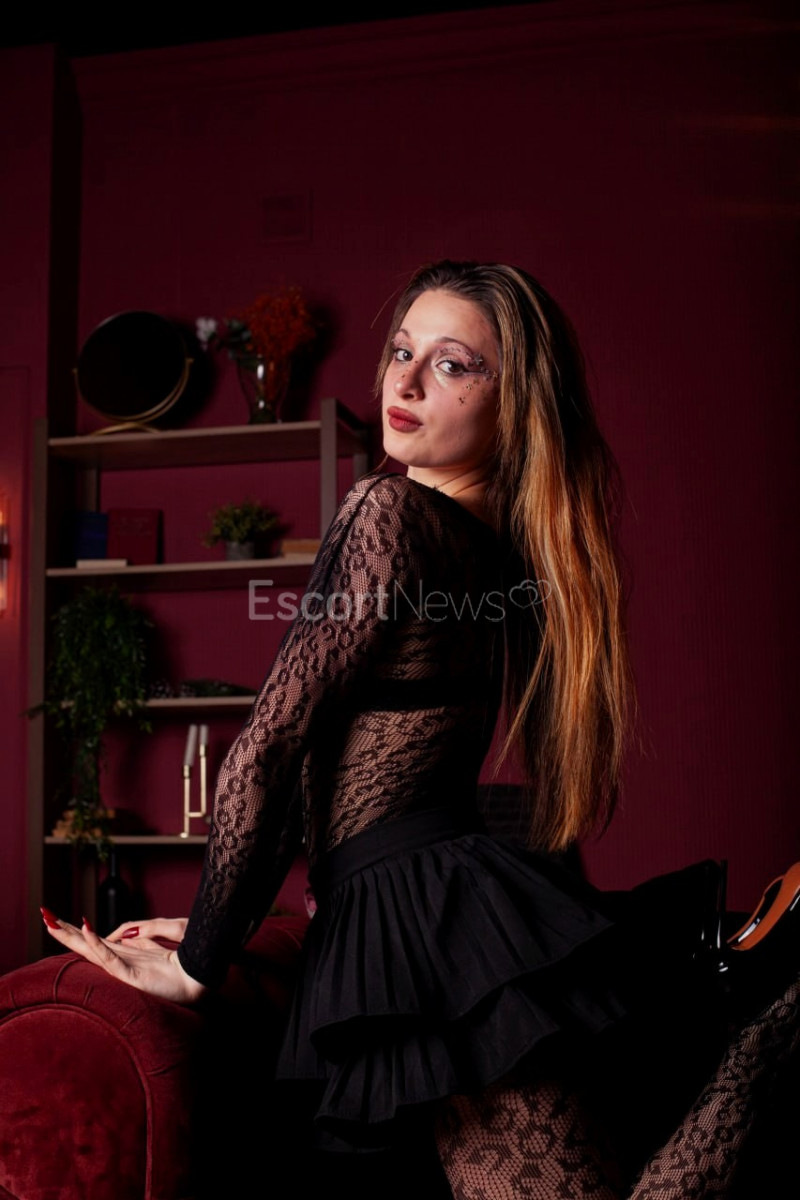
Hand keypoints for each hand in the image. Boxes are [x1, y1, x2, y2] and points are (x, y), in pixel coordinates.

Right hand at [40, 909, 205, 1004]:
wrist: (199, 980)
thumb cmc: (184, 963)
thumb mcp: (161, 937)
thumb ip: (142, 933)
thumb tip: (121, 932)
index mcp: (126, 954)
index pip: (95, 940)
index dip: (76, 930)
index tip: (57, 919)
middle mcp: (121, 961)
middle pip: (86, 944)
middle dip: (65, 932)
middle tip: (45, 917)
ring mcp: (125, 970)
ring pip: (92, 952)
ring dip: (73, 937)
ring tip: (54, 925)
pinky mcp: (133, 978)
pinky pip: (112, 961)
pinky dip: (98, 946)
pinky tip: (87, 932)